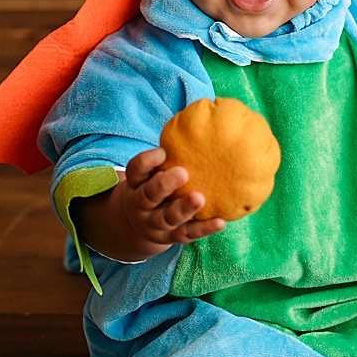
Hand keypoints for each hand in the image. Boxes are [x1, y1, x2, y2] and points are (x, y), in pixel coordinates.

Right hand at [87, 146, 230, 257]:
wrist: (139, 225)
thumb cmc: (155, 188)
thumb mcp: (151, 173)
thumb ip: (170, 157)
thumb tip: (203, 118)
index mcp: (136, 184)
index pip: (135, 170)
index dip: (147, 162)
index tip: (162, 152)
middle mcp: (142, 204)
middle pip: (149, 195)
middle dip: (164, 184)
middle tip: (183, 173)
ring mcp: (155, 223)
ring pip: (168, 217)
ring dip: (184, 208)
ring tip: (200, 198)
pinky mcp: (172, 238)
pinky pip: (188, 234)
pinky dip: (204, 229)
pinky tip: (221, 222)